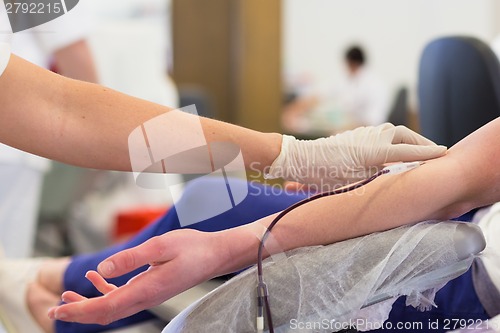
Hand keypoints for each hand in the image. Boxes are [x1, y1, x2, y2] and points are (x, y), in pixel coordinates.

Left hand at [48, 229, 226, 324]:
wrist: (214, 254)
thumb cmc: (192, 248)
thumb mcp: (161, 246)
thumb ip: (132, 257)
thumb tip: (103, 268)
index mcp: (147, 289)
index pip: (107, 307)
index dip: (80, 310)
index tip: (58, 309)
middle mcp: (146, 297)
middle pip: (106, 313)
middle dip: (79, 312)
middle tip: (54, 308)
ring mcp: (149, 294)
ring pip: (112, 307)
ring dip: (89, 303)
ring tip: (67, 295)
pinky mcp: (151, 287)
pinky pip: (123, 295)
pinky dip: (106, 289)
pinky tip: (97, 276)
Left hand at [266, 123, 445, 188]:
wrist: (296, 158)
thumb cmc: (322, 174)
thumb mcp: (353, 183)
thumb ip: (377, 176)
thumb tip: (394, 170)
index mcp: (375, 151)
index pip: (408, 152)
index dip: (427, 154)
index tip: (444, 154)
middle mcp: (371, 138)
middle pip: (402, 135)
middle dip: (419, 142)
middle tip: (433, 151)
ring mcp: (360, 135)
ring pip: (390, 132)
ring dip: (405, 139)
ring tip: (416, 150)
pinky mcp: (352, 137)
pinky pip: (378, 135)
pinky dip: (391, 140)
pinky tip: (391, 150)